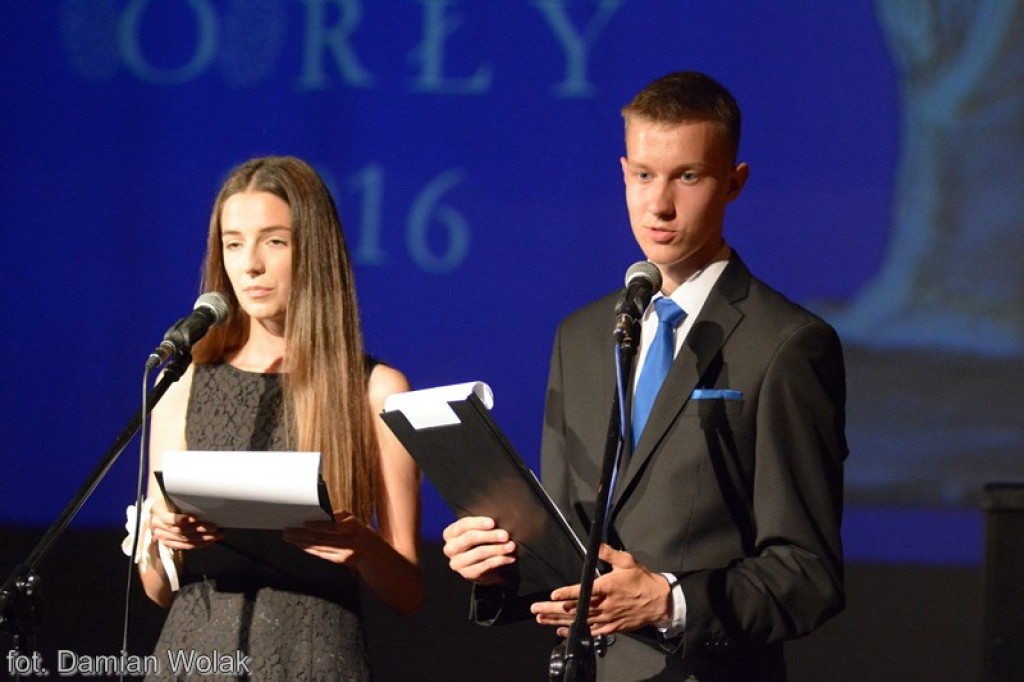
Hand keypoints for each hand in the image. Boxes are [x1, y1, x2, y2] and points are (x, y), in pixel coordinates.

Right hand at [149, 499, 221, 550]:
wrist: (159, 510)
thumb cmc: (170, 501)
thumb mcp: (172, 497)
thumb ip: (183, 502)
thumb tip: (204, 503)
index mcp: (158, 511)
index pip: (168, 518)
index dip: (182, 519)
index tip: (196, 517)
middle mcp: (158, 526)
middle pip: (180, 530)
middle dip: (199, 529)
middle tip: (213, 527)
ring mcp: (162, 536)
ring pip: (184, 540)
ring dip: (202, 538)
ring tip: (216, 535)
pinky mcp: (167, 543)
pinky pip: (184, 546)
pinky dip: (198, 544)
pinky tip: (209, 541)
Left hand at [283, 511, 370, 566]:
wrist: (368, 548)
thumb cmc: (354, 528)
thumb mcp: (350, 518)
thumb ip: (335, 516)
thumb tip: (316, 516)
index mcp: (352, 527)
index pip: (333, 528)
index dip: (318, 526)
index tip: (304, 523)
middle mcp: (349, 541)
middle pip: (322, 539)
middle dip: (302, 535)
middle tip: (288, 531)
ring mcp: (345, 553)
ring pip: (319, 548)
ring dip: (301, 543)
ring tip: (289, 537)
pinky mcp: (340, 561)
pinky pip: (320, 555)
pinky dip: (308, 549)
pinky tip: (299, 544)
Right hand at [441, 516, 515, 585]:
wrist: (479, 567)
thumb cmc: (479, 543)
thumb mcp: (477, 532)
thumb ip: (483, 526)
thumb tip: (498, 523)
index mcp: (450, 533)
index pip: (463, 525)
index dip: (478, 523)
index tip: (493, 523)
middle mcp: (450, 548)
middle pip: (470, 538)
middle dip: (490, 535)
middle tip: (505, 535)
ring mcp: (457, 563)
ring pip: (479, 553)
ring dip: (498, 548)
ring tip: (511, 546)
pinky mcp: (467, 574)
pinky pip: (485, 565)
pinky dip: (500, 560)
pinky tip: (510, 557)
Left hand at [530, 544, 671, 636]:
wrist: (659, 602)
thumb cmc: (642, 581)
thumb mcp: (627, 562)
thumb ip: (609, 553)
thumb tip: (596, 544)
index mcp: (607, 588)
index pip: (583, 591)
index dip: (567, 594)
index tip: (553, 595)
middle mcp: (604, 605)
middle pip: (574, 609)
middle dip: (553, 609)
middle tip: (536, 608)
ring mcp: (606, 618)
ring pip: (578, 622)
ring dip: (557, 620)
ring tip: (541, 618)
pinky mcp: (611, 628)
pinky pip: (589, 632)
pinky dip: (574, 632)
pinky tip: (561, 631)